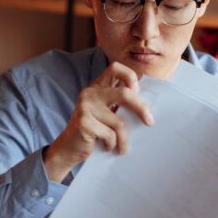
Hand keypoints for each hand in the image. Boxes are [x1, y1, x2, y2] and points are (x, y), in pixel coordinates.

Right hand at [43, 62, 153, 181]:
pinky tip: (106, 147)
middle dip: (141, 108)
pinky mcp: (84, 123)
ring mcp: (85, 108)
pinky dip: (112, 144)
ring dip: (123, 138)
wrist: (68, 149)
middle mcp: (90, 93)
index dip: (131, 78)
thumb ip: (119, 105)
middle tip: (149, 122)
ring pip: (119, 122)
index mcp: (97, 87)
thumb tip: (147, 107)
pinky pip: (110, 135)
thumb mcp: (105, 113)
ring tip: (121, 146)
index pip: (116, 68)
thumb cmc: (92, 132)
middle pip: (124, 94)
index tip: (138, 94)